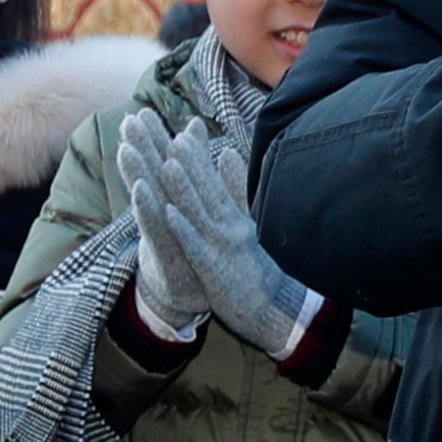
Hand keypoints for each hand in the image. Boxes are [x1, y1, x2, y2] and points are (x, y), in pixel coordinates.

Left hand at [124, 115, 315, 352]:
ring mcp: (222, 248)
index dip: (197, 159)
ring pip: (199, 213)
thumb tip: (227, 153)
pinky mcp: (215, 270)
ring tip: (167, 163)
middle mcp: (229, 228)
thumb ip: (235, 189)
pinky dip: (183, 229)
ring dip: (183, 188)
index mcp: (233, 218)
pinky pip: (195, 246)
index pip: (214, 182)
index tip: (182, 133)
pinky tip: (169, 212)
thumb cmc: (255, 270)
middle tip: (171, 136)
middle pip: (206, 191)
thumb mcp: (247, 225)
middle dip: (188, 163)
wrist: (274, 309)